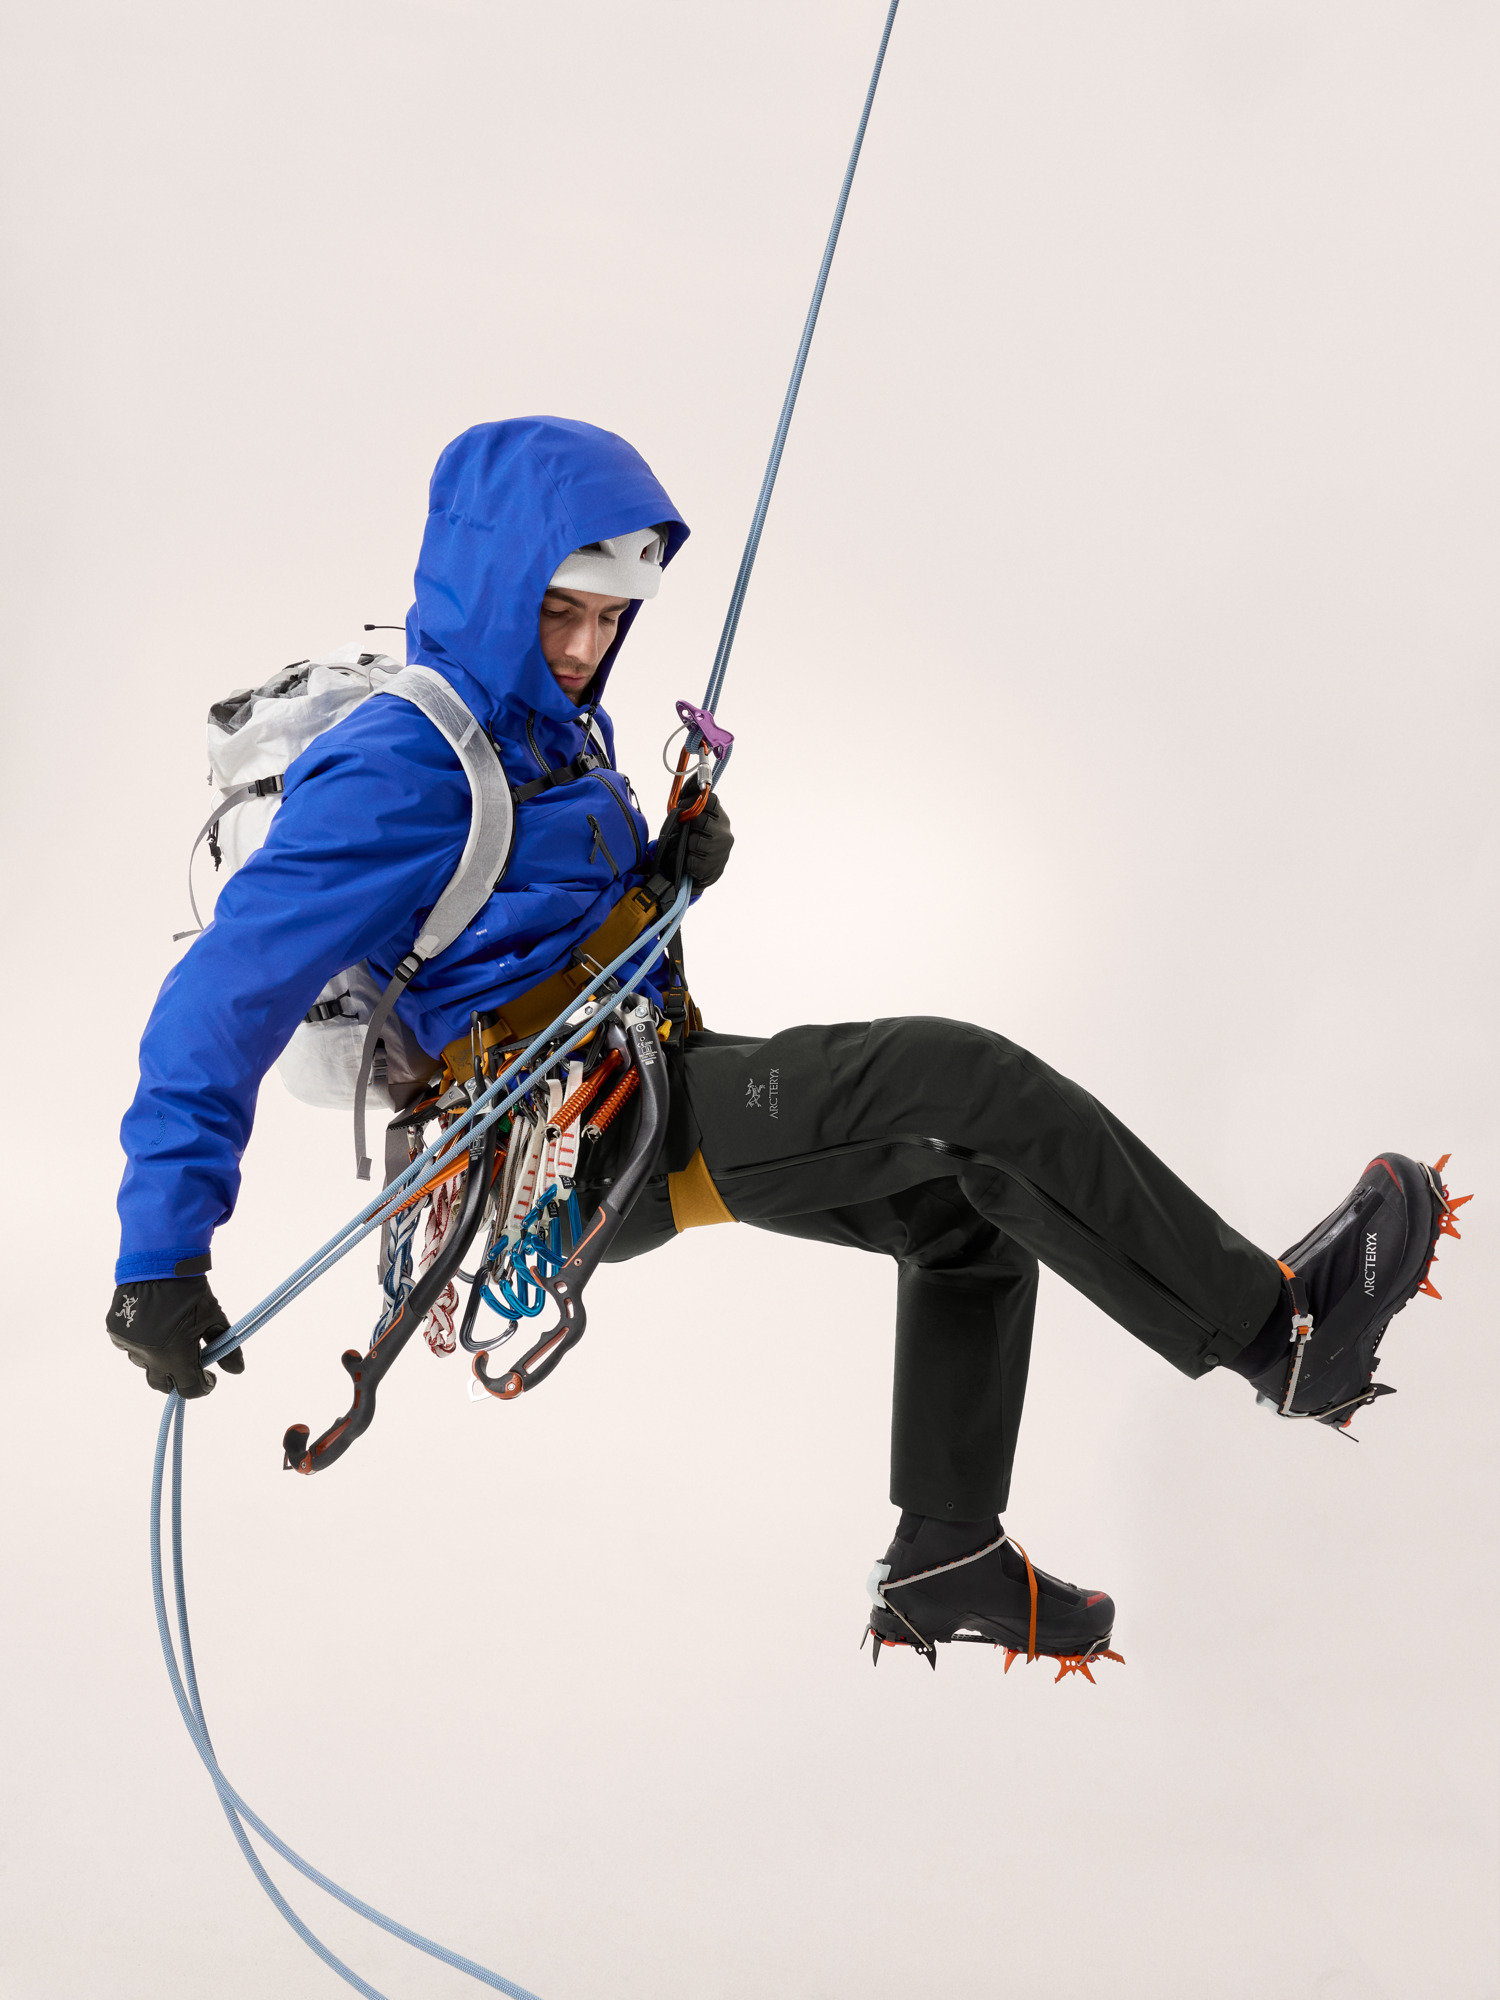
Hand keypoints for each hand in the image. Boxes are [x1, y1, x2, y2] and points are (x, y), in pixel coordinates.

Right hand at [106, 1276, 241, 1397]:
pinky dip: (143, 1343)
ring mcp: (131, 1347)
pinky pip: (131, 1348)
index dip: (203, 1386)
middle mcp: (150, 1358)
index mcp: (175, 1358)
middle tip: (190, 1364)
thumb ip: (226, 1348)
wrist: (158, 1264)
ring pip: (146, 1365)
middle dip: (178, 1379)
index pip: (190, 1389)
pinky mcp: (116, 1334)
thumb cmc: (191, 1292)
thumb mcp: (214, 1318)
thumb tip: (237, 1370)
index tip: (210, 1376)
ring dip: (160, 1359)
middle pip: (164, 1384)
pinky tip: (153, 1327)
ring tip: (171, 1336)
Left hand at [654, 785, 733, 891]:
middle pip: (702, 819)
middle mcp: (724, 833)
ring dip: (686, 843)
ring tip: (686, 846)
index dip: (692, 801)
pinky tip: (687, 860)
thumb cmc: (690, 839)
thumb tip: (694, 775)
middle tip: (680, 827)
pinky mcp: (710, 868)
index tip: (682, 806)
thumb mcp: (690, 816)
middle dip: (686, 823)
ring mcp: (720, 851)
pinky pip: (691, 860)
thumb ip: (690, 797)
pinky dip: (684, 860)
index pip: (711, 799)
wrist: (696, 871)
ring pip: (696, 841)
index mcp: (720, 817)